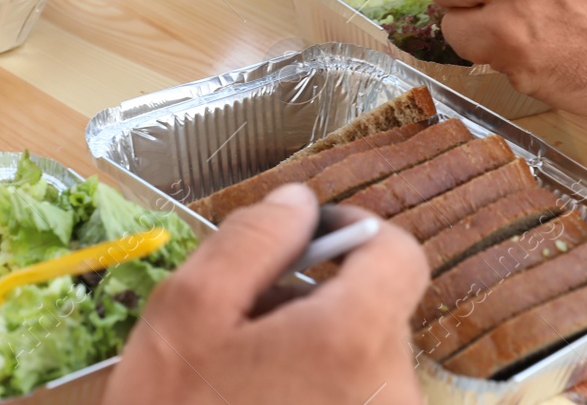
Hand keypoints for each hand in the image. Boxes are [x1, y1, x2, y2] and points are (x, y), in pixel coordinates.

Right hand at [104, 185, 426, 404]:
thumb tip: (298, 202)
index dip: (353, 232)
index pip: (401, 253)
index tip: (307, 241)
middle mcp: (392, 392)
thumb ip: (250, 240)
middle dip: (321, 301)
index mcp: (351, 338)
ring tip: (250, 380)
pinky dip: (321, 395)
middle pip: (380, 310)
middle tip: (250, 324)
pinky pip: (360, 403)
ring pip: (367, 363)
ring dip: (318, 355)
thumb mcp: (186, 314)